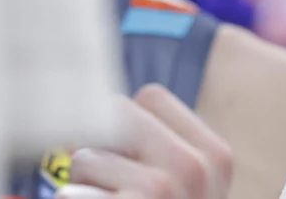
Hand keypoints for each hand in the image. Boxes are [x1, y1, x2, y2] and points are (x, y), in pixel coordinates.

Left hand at [55, 85, 232, 198]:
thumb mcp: (194, 186)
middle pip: (116, 113)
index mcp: (216, 154)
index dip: (131, 126)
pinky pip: (68, 192)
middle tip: (118, 187)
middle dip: (105, 149)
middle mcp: (194, 166)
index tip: (132, 161)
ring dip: (85, 186)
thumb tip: (108, 100)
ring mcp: (160, 189)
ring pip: (85, 157)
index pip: (152, 96)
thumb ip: (168, 146)